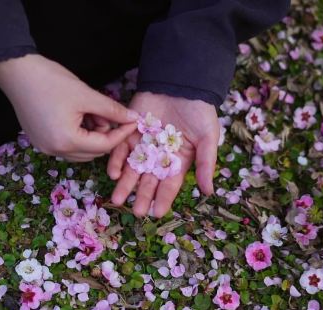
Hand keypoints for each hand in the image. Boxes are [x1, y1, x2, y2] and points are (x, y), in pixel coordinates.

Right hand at [0, 54, 138, 161]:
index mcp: (67, 141)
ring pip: (80, 151)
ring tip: (89, 111)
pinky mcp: (40, 141)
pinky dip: (77, 135)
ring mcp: (45, 148)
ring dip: (91, 135)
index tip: (133, 121)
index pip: (104, 146)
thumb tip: (133, 119)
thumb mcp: (86, 95)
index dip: (121, 133)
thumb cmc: (51, 81)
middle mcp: (55, 151)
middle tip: (105, 112)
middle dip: (105, 134)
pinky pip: (66, 145)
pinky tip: (77, 115)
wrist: (17, 72)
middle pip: (93, 152)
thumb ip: (112, 110)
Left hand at [108, 92, 219, 216]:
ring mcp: (143, 146)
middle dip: (141, 197)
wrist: (181, 83)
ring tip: (117, 199)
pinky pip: (121, 150)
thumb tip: (208, 192)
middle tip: (135, 212)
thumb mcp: (208, 137)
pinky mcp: (130, 133)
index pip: (169, 185)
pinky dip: (116, 161)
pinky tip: (113, 173)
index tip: (156, 213)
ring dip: (124, 185)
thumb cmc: (199, 111)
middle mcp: (158, 158)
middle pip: (148, 181)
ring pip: (132, 169)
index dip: (163, 199)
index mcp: (178, 162)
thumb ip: (206, 164)